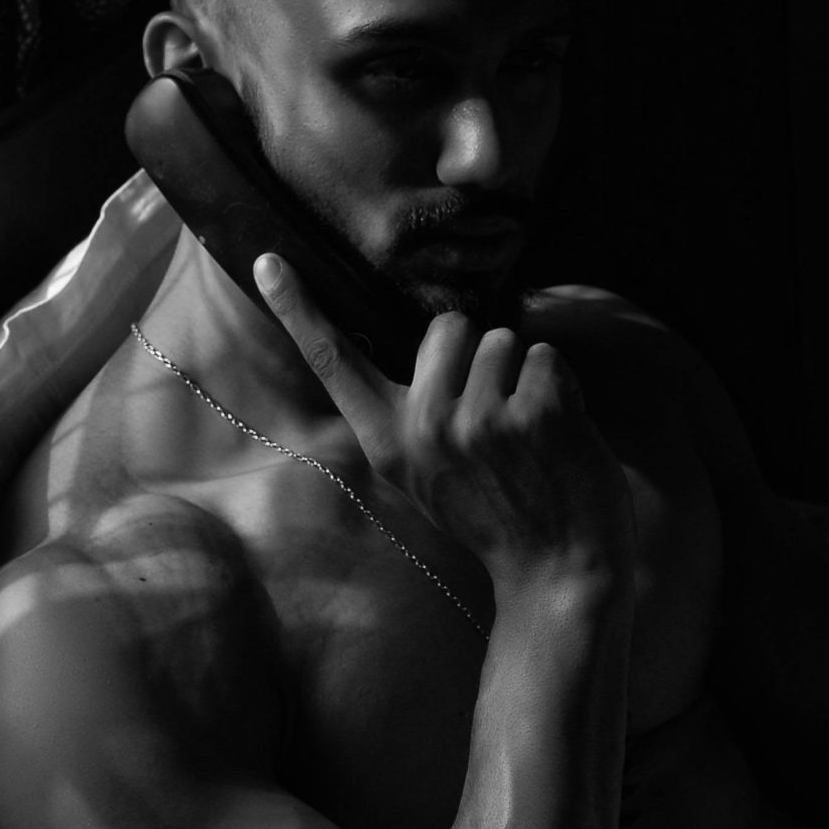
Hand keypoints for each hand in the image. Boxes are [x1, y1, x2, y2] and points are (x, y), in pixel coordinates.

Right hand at [253, 257, 634, 590]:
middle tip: (492, 419)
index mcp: (388, 443)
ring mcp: (481, 421)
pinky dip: (561, 387)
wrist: (558, 569)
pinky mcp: (536, 415)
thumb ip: (406, 419)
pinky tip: (558, 437)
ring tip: (527, 436)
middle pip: (446, 326)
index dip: (298, 309)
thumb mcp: (425, 477)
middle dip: (476, 356)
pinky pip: (545, 356)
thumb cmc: (494, 514)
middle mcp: (425, 428)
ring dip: (522, 374)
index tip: (267, 259)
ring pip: (502, 338)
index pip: (334, 363)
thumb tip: (413, 349)